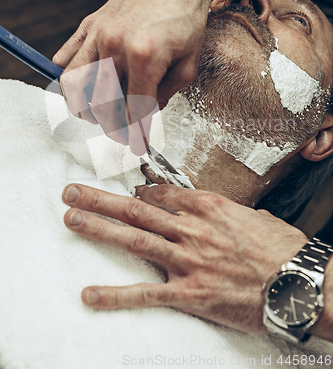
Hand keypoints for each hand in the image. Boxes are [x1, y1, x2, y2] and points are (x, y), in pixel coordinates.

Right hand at [53, 0, 211, 154]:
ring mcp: (98, 34)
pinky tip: (82, 86)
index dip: (136, 134)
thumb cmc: (187, 16)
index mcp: (145, 57)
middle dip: (111, 126)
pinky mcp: (90, 24)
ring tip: (98, 114)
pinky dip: (67, 77)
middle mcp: (115, 45)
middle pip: (99, 104)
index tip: (138, 145)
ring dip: (82, 107)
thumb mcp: (189, 62)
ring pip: (73, 85)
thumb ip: (166, 93)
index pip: (133, 110)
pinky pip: (66, 57)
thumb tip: (145, 113)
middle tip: (121, 132)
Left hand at [62, 183, 307, 333]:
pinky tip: (90, 294)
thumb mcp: (255, 218)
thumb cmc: (283, 249)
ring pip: (134, 238)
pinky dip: (115, 294)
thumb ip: (229, 213)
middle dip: (101, 199)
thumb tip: (220, 214)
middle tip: (72, 191)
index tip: (129, 192)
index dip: (140, 191)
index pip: (163, 192)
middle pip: (137, 208)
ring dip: (99, 228)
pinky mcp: (189, 292)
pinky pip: (145, 292)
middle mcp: (192, 228)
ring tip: (71, 219)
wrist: (299, 282)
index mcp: (209, 206)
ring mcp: (187, 259)